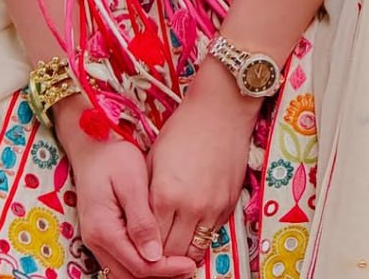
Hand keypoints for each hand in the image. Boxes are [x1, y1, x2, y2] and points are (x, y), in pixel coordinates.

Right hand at [54, 97, 195, 278]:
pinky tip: (159, 256)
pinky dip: (140, 267)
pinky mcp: (100, 237)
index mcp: (104, 230)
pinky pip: (121, 263)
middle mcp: (96, 242)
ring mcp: (96, 241)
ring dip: (150, 274)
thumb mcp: (131, 181)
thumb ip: (141, 219)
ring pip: (124, 274)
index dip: (167, 270)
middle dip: (161, 277)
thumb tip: (154, 255)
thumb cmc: (112, 157)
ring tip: (177, 266)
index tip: (190, 265)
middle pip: (131, 277)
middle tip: (188, 269)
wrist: (90, 145)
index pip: (139, 266)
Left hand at [145, 66, 260, 263]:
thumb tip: (141, 220)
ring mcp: (212, 208)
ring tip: (172, 246)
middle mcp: (189, 207)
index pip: (151, 240)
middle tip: (154, 253)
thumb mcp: (154, 158)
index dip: (144, 247)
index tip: (140, 247)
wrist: (220, 111)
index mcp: (164, 193)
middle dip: (161, 256)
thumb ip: (146, 193)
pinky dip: (200, 239)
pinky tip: (191, 231)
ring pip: (194, 251)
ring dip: (182, 252)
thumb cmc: (182, 129)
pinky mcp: (228, 206)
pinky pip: (212, 237)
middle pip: (172, 253)